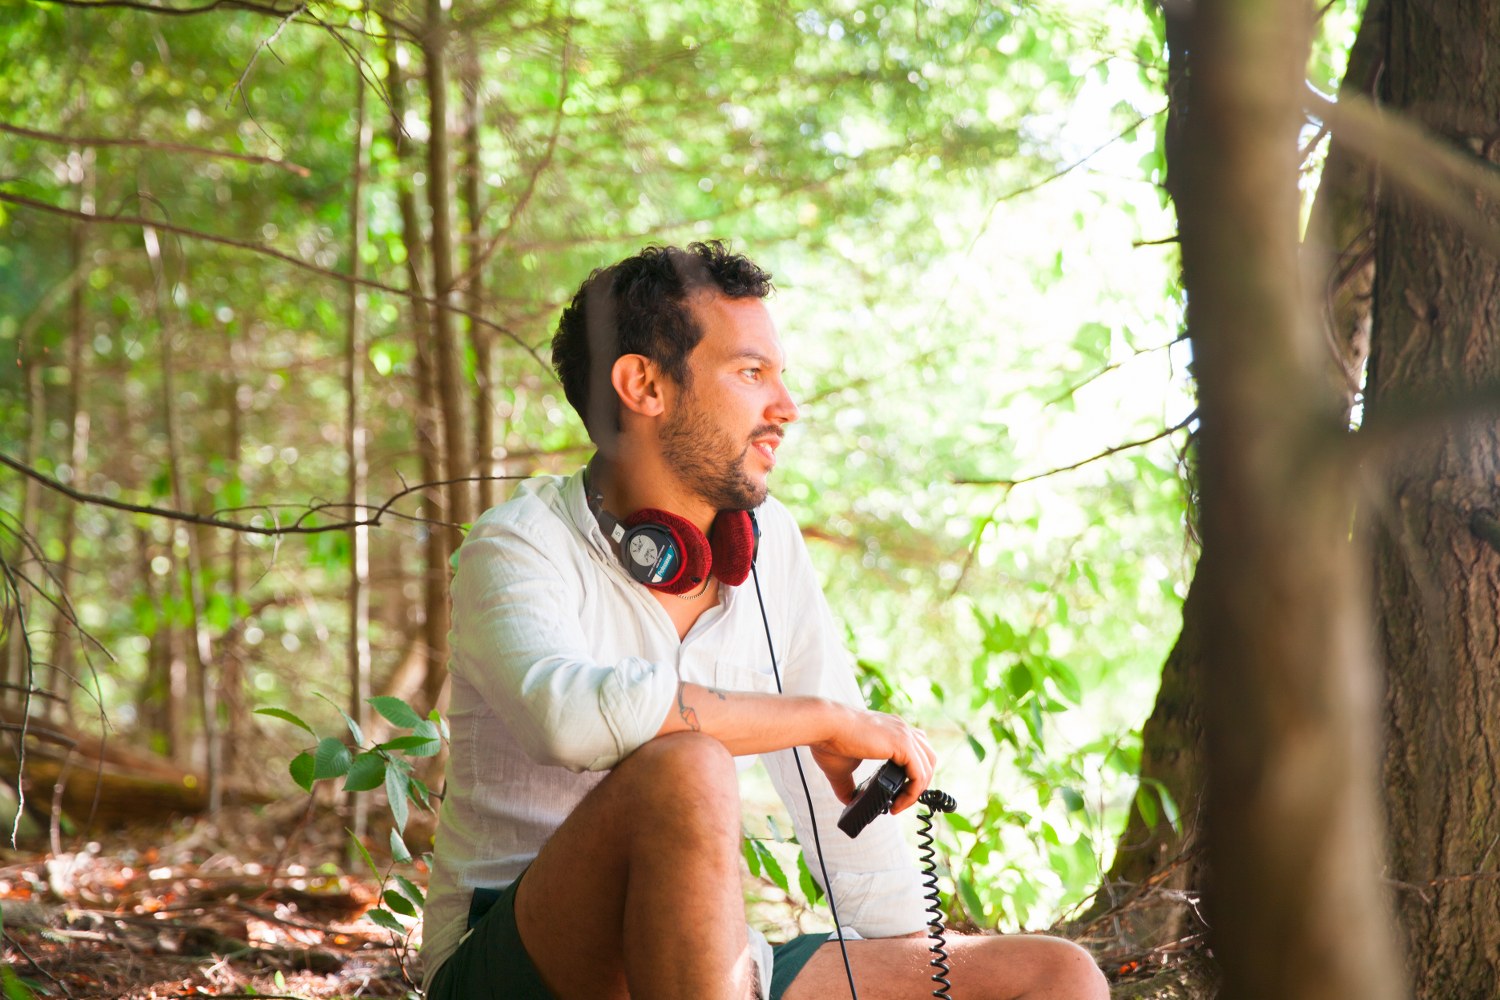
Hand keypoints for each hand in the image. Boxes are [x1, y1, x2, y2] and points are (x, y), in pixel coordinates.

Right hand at [808, 705, 935, 814]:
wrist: (824, 726)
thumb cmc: (829, 741)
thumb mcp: (842, 768)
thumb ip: (848, 784)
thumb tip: (849, 801)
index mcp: (891, 729)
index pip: (917, 749)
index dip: (913, 773)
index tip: (898, 793)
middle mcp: (901, 728)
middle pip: (928, 758)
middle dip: (920, 783)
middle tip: (902, 800)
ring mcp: (904, 734)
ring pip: (928, 767)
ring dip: (917, 791)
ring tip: (899, 805)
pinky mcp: (902, 744)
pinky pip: (920, 775)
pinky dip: (913, 793)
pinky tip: (897, 803)